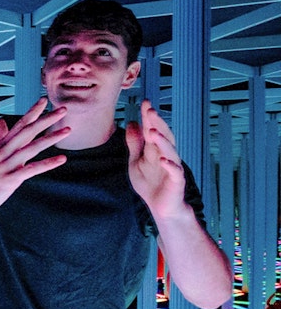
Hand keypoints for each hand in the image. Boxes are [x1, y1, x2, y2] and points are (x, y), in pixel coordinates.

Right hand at [0, 98, 70, 216]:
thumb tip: (1, 121)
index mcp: (1, 146)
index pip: (19, 125)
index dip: (32, 112)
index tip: (44, 100)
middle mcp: (4, 152)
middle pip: (28, 131)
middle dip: (46, 119)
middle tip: (62, 109)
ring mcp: (7, 165)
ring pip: (32, 148)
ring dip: (51, 138)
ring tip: (67, 130)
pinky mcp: (10, 180)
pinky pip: (32, 169)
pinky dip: (47, 164)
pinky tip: (62, 159)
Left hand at [127, 99, 187, 219]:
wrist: (161, 206)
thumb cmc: (149, 183)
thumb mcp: (136, 162)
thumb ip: (134, 144)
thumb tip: (132, 122)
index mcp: (156, 149)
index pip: (153, 129)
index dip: (149, 117)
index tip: (144, 102)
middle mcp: (166, 154)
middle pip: (163, 136)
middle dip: (157, 123)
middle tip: (150, 110)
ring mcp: (172, 167)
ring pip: (170, 151)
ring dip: (162, 141)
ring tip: (152, 131)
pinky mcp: (176, 181)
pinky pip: (175, 171)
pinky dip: (170, 165)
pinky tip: (164, 159)